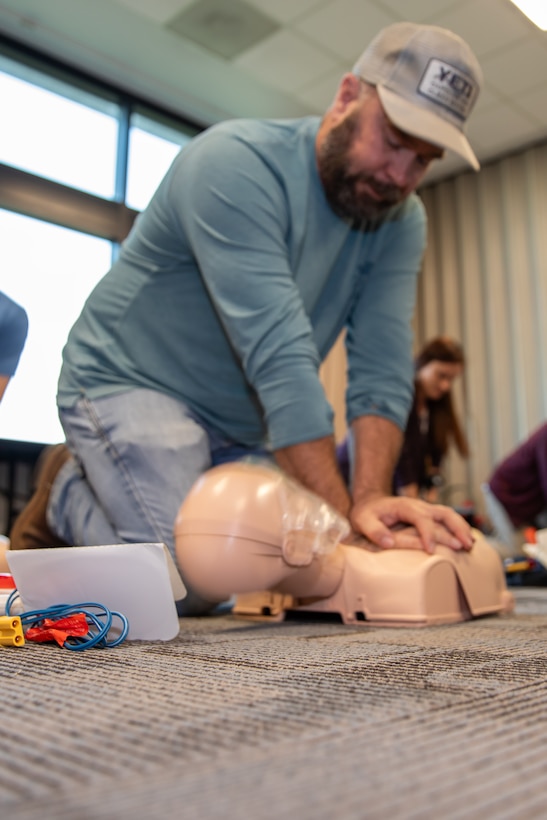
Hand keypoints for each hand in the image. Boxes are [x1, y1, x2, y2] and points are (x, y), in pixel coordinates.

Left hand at [349, 495, 473, 553]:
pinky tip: (467, 541)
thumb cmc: (366, 514)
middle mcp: (419, 506)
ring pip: (450, 515)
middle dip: (456, 528)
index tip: (431, 551)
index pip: (421, 518)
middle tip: (465, 546)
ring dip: (462, 528)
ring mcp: (426, 510)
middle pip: (443, 513)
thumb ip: (374, 530)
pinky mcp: (429, 516)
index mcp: (404, 506)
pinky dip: (460, 529)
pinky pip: (448, 520)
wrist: (370, 502)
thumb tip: (388, 542)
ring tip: (471, 545)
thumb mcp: (362, 521)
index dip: (428, 534)